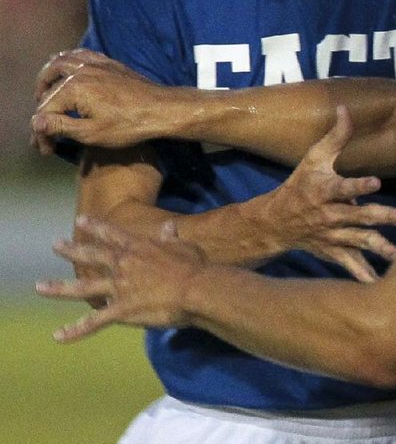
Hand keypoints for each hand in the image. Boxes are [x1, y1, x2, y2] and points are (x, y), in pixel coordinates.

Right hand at [31, 49, 173, 153]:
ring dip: (48, 76)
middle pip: (49, 84)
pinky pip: (82, 54)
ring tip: (45, 92)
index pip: (45, 110)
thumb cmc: (127, 125)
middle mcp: (81, 71)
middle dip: (41, 105)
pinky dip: (69, 61)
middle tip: (41, 123)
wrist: (160, 109)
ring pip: (61, 61)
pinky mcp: (109, 63)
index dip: (41, 133)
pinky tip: (70, 72)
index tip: (47, 150)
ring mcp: (96, 64)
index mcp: (74, 88)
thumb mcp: (91, 133)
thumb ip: (60, 126)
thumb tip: (35, 122)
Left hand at [36, 216, 203, 341]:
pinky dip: (75, 331)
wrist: (195, 290)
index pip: (112, 234)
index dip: (95, 227)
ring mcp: (119, 288)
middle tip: (55, 245)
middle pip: (92, 255)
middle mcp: (123, 264)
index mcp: (138, 247)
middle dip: (72, 250)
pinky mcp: (121, 311)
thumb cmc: (193, 266)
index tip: (80, 221)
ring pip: (83, 288)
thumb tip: (169, 226)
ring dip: (59, 288)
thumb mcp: (183, 246)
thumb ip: (171, 237)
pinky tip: (58, 336)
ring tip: (40, 287)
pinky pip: (93, 323)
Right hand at [246, 106, 395, 281]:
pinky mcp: (334, 252)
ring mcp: (332, 236)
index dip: (358, 185)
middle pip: (360, 216)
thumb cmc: (300, 184)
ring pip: (360, 243)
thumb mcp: (313, 157)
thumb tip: (345, 108)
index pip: (343, 186)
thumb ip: (335, 136)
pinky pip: (351, 266)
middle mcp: (329, 215)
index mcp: (324, 190)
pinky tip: (382, 288)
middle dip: (385, 217)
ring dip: (382, 248)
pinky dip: (365, 276)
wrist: (276, 221)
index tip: (377, 183)